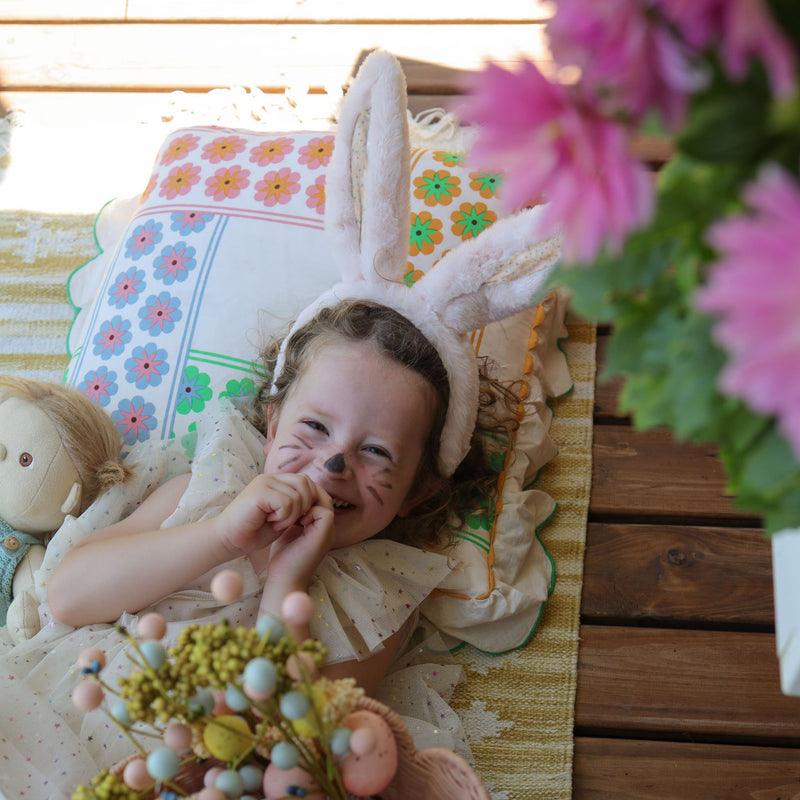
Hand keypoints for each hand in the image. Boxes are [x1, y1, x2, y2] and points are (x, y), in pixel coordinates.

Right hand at [215, 473, 331, 555]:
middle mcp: (271, 477)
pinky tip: (271, 522)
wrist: (229, 540)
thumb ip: (297, 504)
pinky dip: (284, 517)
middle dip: (304, 506)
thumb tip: (318, 499)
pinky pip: (287, 502)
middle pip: (306, 483)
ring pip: (298, 495)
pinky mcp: (260, 491)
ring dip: (292, 515)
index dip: (310, 501)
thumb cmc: (254, 531)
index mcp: (276, 481)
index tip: (300, 519)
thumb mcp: (282, 515)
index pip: (306, 481)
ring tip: (276, 522)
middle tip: (289, 521)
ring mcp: (265, 482)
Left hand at [266, 500, 334, 589]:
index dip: (304, 495)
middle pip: (323, 496)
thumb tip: (287, 499)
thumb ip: (292, 516)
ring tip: (291, 512)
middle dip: (305, 495)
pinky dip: (308, 512)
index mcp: (319, 525)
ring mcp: (328, 530)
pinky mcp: (325, 534)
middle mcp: (327, 527)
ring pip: (325, 501)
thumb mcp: (288, 530)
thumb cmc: (283, 558)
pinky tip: (295, 521)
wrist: (284, 578)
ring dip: (306, 503)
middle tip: (288, 502)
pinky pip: (324, 512)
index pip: (318, 497)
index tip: (286, 503)